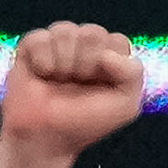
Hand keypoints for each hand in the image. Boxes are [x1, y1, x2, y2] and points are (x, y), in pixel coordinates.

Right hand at [2, 24, 144, 167]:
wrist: (47, 136)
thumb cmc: (86, 122)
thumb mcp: (125, 106)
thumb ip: (133, 75)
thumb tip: (108, 53)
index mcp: (111, 58)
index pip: (118, 41)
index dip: (112, 65)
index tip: (103, 86)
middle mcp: (86, 47)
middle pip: (93, 33)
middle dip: (87, 64)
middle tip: (79, 84)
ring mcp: (59, 43)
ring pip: (66, 31)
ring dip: (65, 64)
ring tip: (60, 82)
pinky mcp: (33, 43)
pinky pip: (41, 38)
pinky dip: (43, 62)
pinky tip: (43, 75)